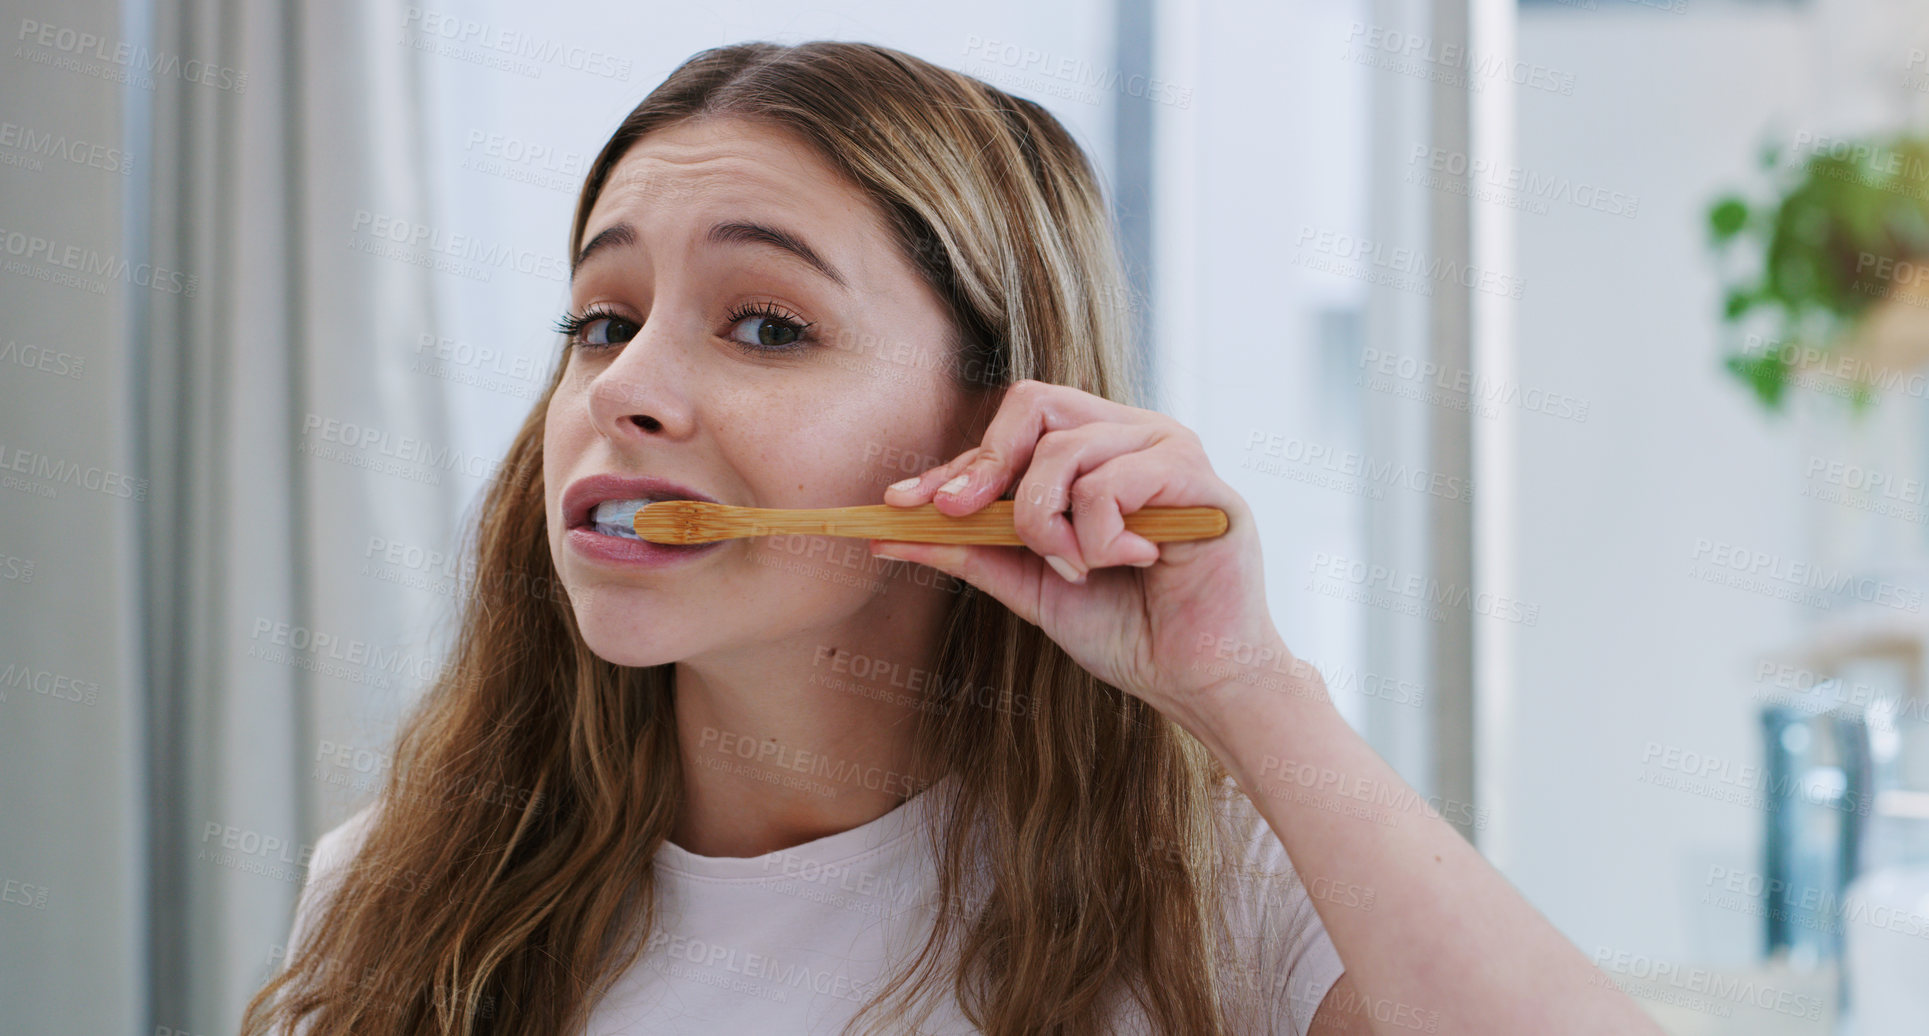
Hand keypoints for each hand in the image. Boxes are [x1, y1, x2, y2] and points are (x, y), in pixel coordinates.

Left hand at [870, 379, 1295, 731]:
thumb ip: (973, 551)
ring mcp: (1168, 447)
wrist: (1196, 681)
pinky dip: (1099, 536)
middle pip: (1035, 404)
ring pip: (1066, 451)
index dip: (955, 464)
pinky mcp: (1198, 476)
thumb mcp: (1032, 586)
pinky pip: (1111, 484)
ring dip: (1050, 525)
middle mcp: (1132, 435)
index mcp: (1096, 450)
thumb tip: (890, 534)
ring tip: (1080, 569)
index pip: (1012, 430)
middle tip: (964, 515)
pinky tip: (1132, 562)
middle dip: (987, 467)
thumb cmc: (1128, 631)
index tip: (900, 505)